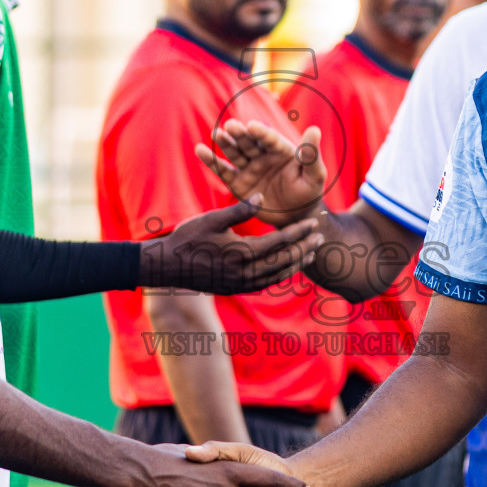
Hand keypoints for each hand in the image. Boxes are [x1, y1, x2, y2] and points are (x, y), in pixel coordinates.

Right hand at [144, 194, 323, 293]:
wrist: (166, 267)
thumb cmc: (187, 238)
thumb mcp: (212, 219)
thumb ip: (239, 209)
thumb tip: (262, 197)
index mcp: (242, 252)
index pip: (279, 242)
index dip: (298, 232)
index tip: (313, 223)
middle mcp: (245, 272)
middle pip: (284, 261)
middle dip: (304, 249)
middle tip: (320, 238)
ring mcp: (240, 284)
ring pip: (277, 276)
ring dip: (296, 265)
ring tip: (309, 254)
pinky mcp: (234, 289)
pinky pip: (265, 284)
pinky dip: (279, 275)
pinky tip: (285, 267)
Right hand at [194, 119, 326, 227]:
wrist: (296, 217)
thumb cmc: (309, 193)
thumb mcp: (314, 176)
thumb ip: (311, 155)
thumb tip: (315, 129)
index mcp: (281, 150)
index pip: (270, 139)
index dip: (261, 133)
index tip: (253, 126)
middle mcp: (263, 156)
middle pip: (249, 142)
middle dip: (240, 134)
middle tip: (230, 126)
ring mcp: (249, 168)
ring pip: (235, 153)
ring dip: (225, 143)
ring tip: (215, 133)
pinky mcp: (238, 183)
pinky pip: (224, 171)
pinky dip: (211, 161)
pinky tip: (200, 150)